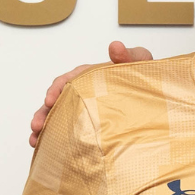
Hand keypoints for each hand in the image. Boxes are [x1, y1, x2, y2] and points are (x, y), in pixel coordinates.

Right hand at [28, 41, 153, 146]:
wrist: (158, 99)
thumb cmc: (145, 77)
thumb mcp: (141, 63)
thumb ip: (130, 55)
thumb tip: (115, 46)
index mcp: (92, 75)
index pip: (69, 79)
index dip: (57, 88)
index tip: (49, 99)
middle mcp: (84, 92)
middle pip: (57, 100)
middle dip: (43, 112)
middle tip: (37, 125)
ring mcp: (84, 109)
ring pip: (57, 116)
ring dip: (44, 126)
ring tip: (35, 139)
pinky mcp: (89, 125)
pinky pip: (67, 130)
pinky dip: (53, 138)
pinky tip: (44, 147)